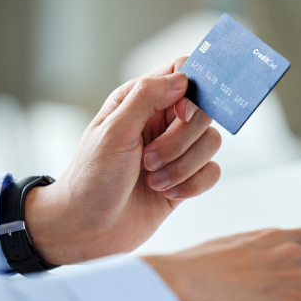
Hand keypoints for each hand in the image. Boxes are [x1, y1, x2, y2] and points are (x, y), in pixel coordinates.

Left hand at [25, 58, 220, 264]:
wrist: (88, 228)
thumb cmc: (91, 178)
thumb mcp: (114, 131)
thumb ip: (147, 97)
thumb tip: (183, 79)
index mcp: (139, 101)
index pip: (183, 72)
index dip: (193, 90)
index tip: (182, 114)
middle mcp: (160, 121)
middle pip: (203, 111)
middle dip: (181, 141)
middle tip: (148, 160)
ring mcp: (175, 151)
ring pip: (211, 142)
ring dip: (184, 166)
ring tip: (153, 180)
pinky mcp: (185, 178)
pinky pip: (212, 172)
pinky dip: (193, 185)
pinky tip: (168, 194)